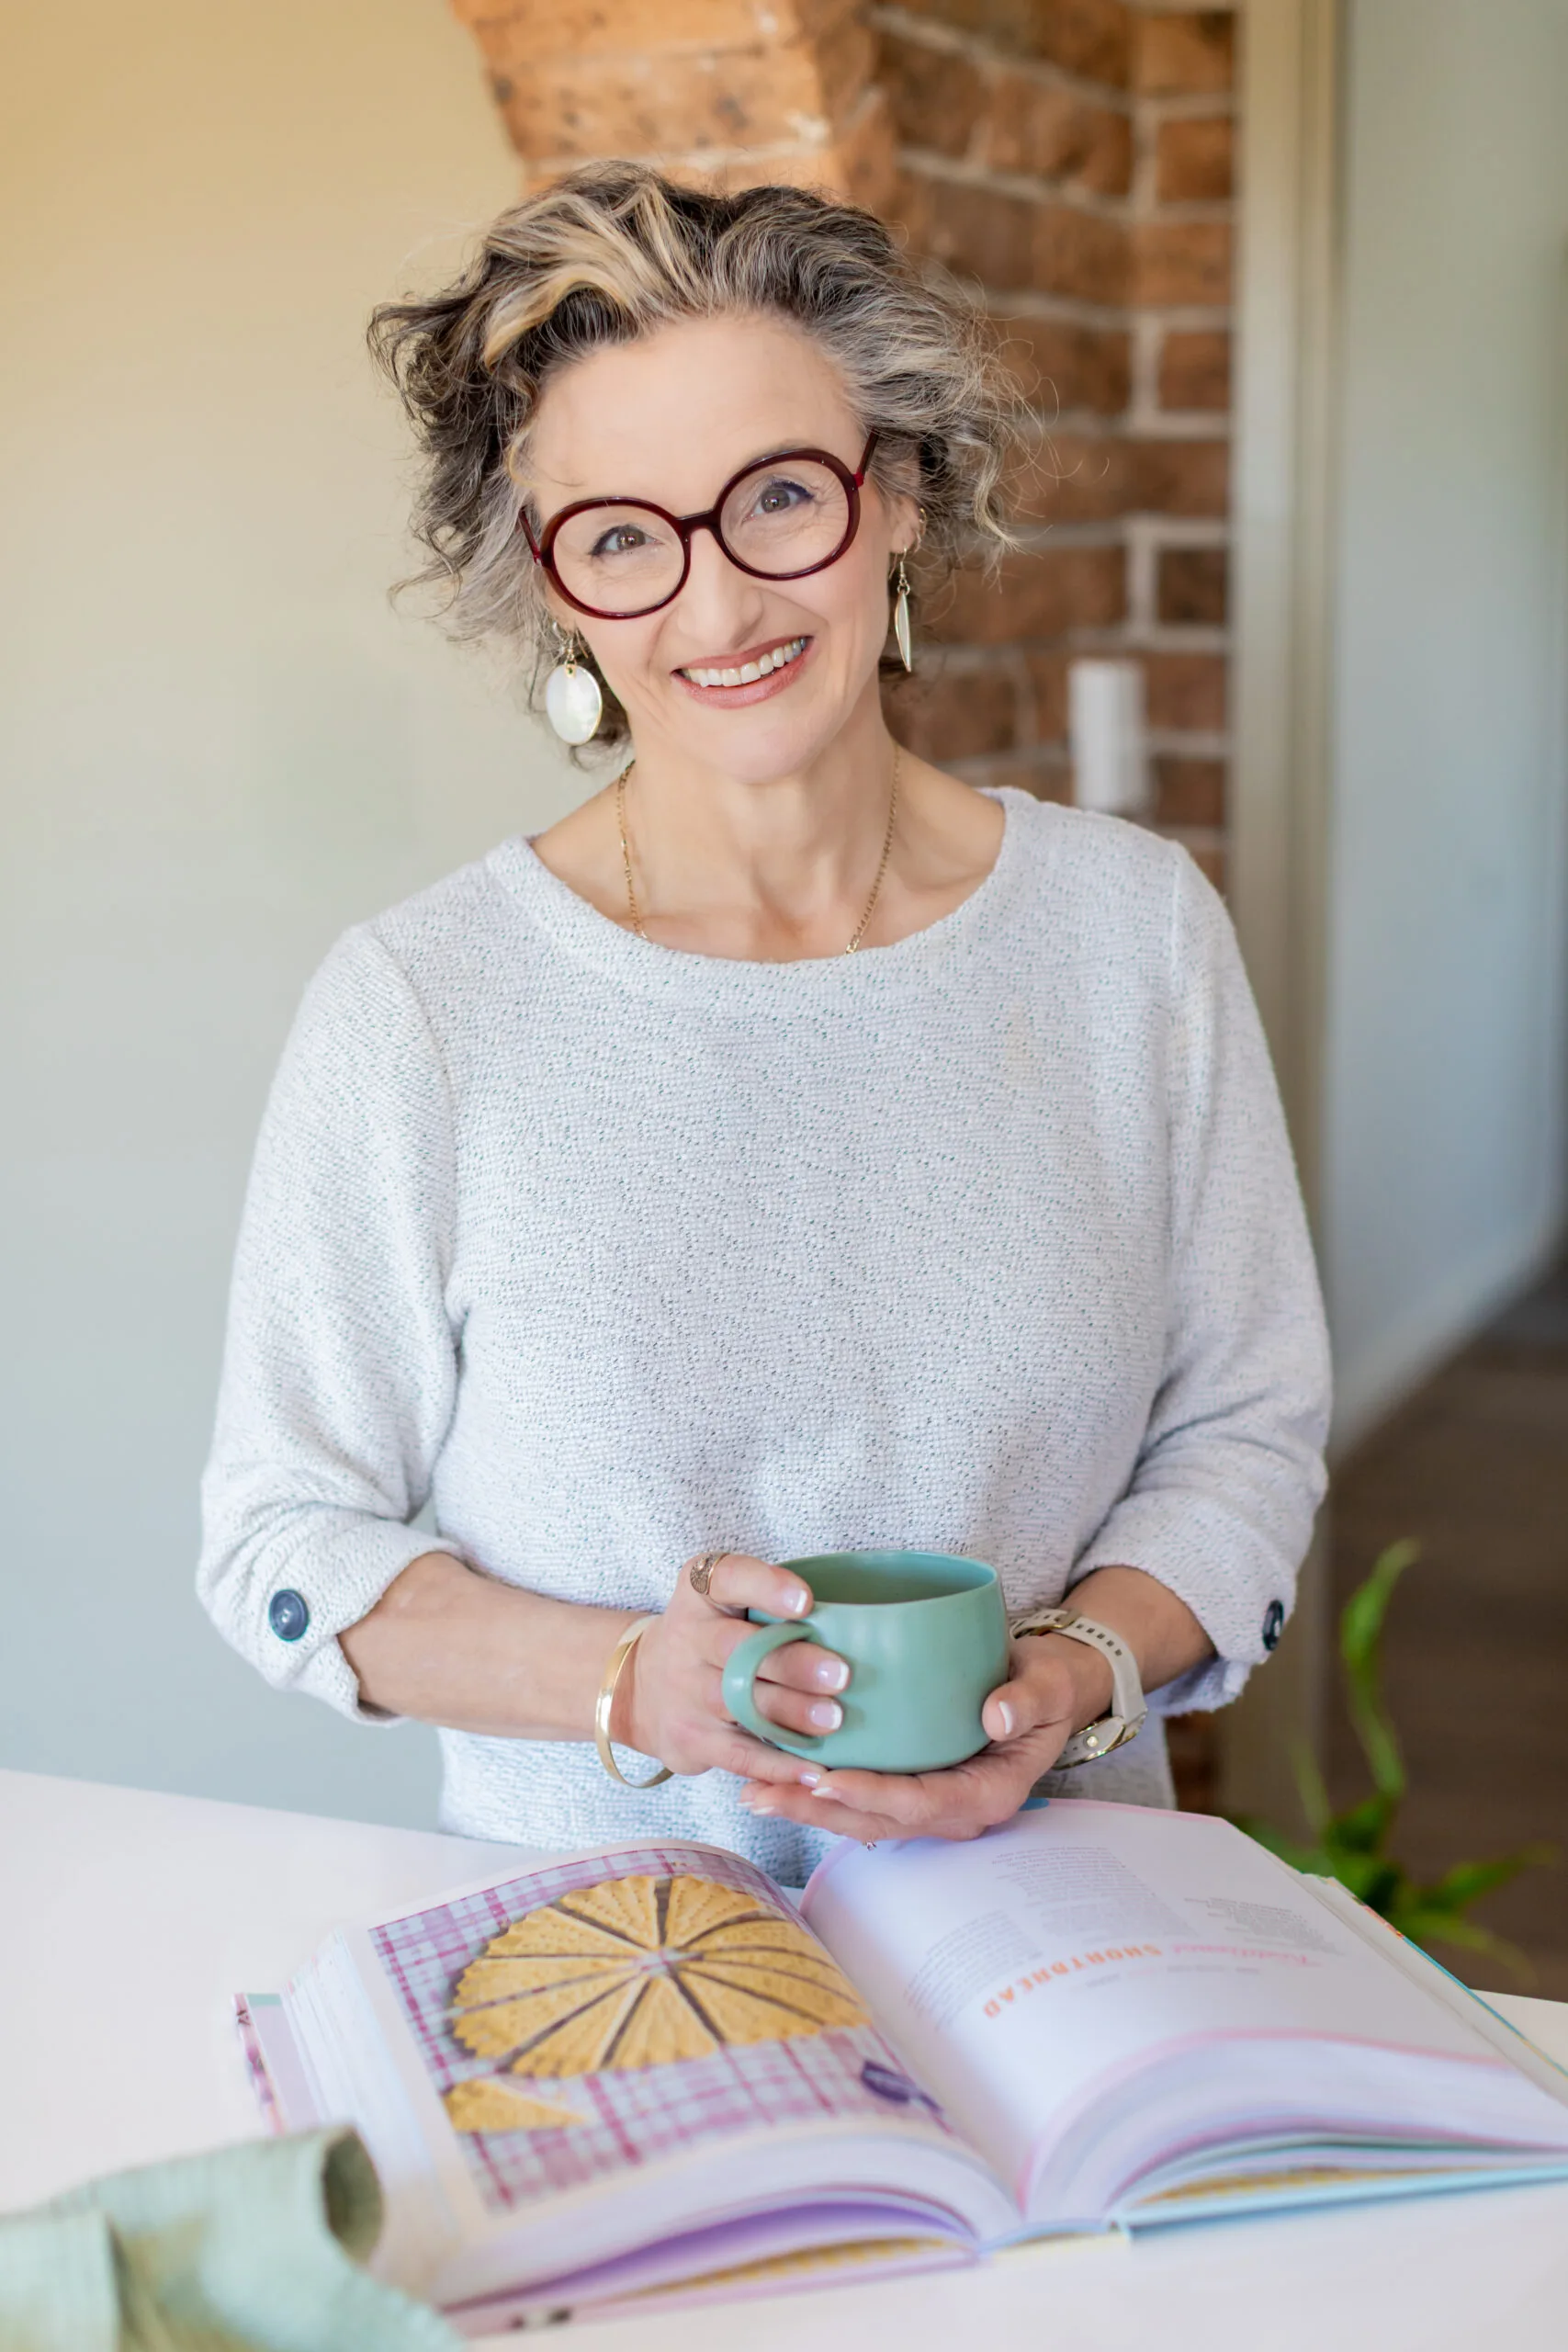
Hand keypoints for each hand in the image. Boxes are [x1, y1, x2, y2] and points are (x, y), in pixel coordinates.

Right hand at [612, 1553, 854, 1788]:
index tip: (806, 1601)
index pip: (726, 1577)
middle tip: (841, 1674)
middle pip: (737, 1649)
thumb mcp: (724, 1599)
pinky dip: (778, 1766)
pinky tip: (814, 1771)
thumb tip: (859, 1622)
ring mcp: (685, 1691)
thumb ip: (772, 1600)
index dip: (766, 1587)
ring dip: (790, 1713)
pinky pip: (738, 1755)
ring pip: (738, 1703)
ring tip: (834, 1720)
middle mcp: (687, 1637)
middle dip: (792, 1663)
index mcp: (700, 1592)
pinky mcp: (691, 1739)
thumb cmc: (711, 1634)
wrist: (642, 1686)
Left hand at [736, 1633, 1115, 1843]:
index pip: (922, 1802)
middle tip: (762, 1791)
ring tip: (753, 1791)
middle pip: (877, 1820)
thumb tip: (995, 1715)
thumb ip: (1027, 1698)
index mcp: (988, 1794)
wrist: (1042, 1688)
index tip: (828, 1780)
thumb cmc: (1043, 1684)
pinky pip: (859, 1798)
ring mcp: (928, 1804)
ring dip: (806, 1807)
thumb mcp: (1048, 1685)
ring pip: (860, 1817)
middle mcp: (953, 1811)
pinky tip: (773, 1776)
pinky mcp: (909, 1787)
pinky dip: (816, 1791)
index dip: (873, 1796)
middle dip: (818, 1810)